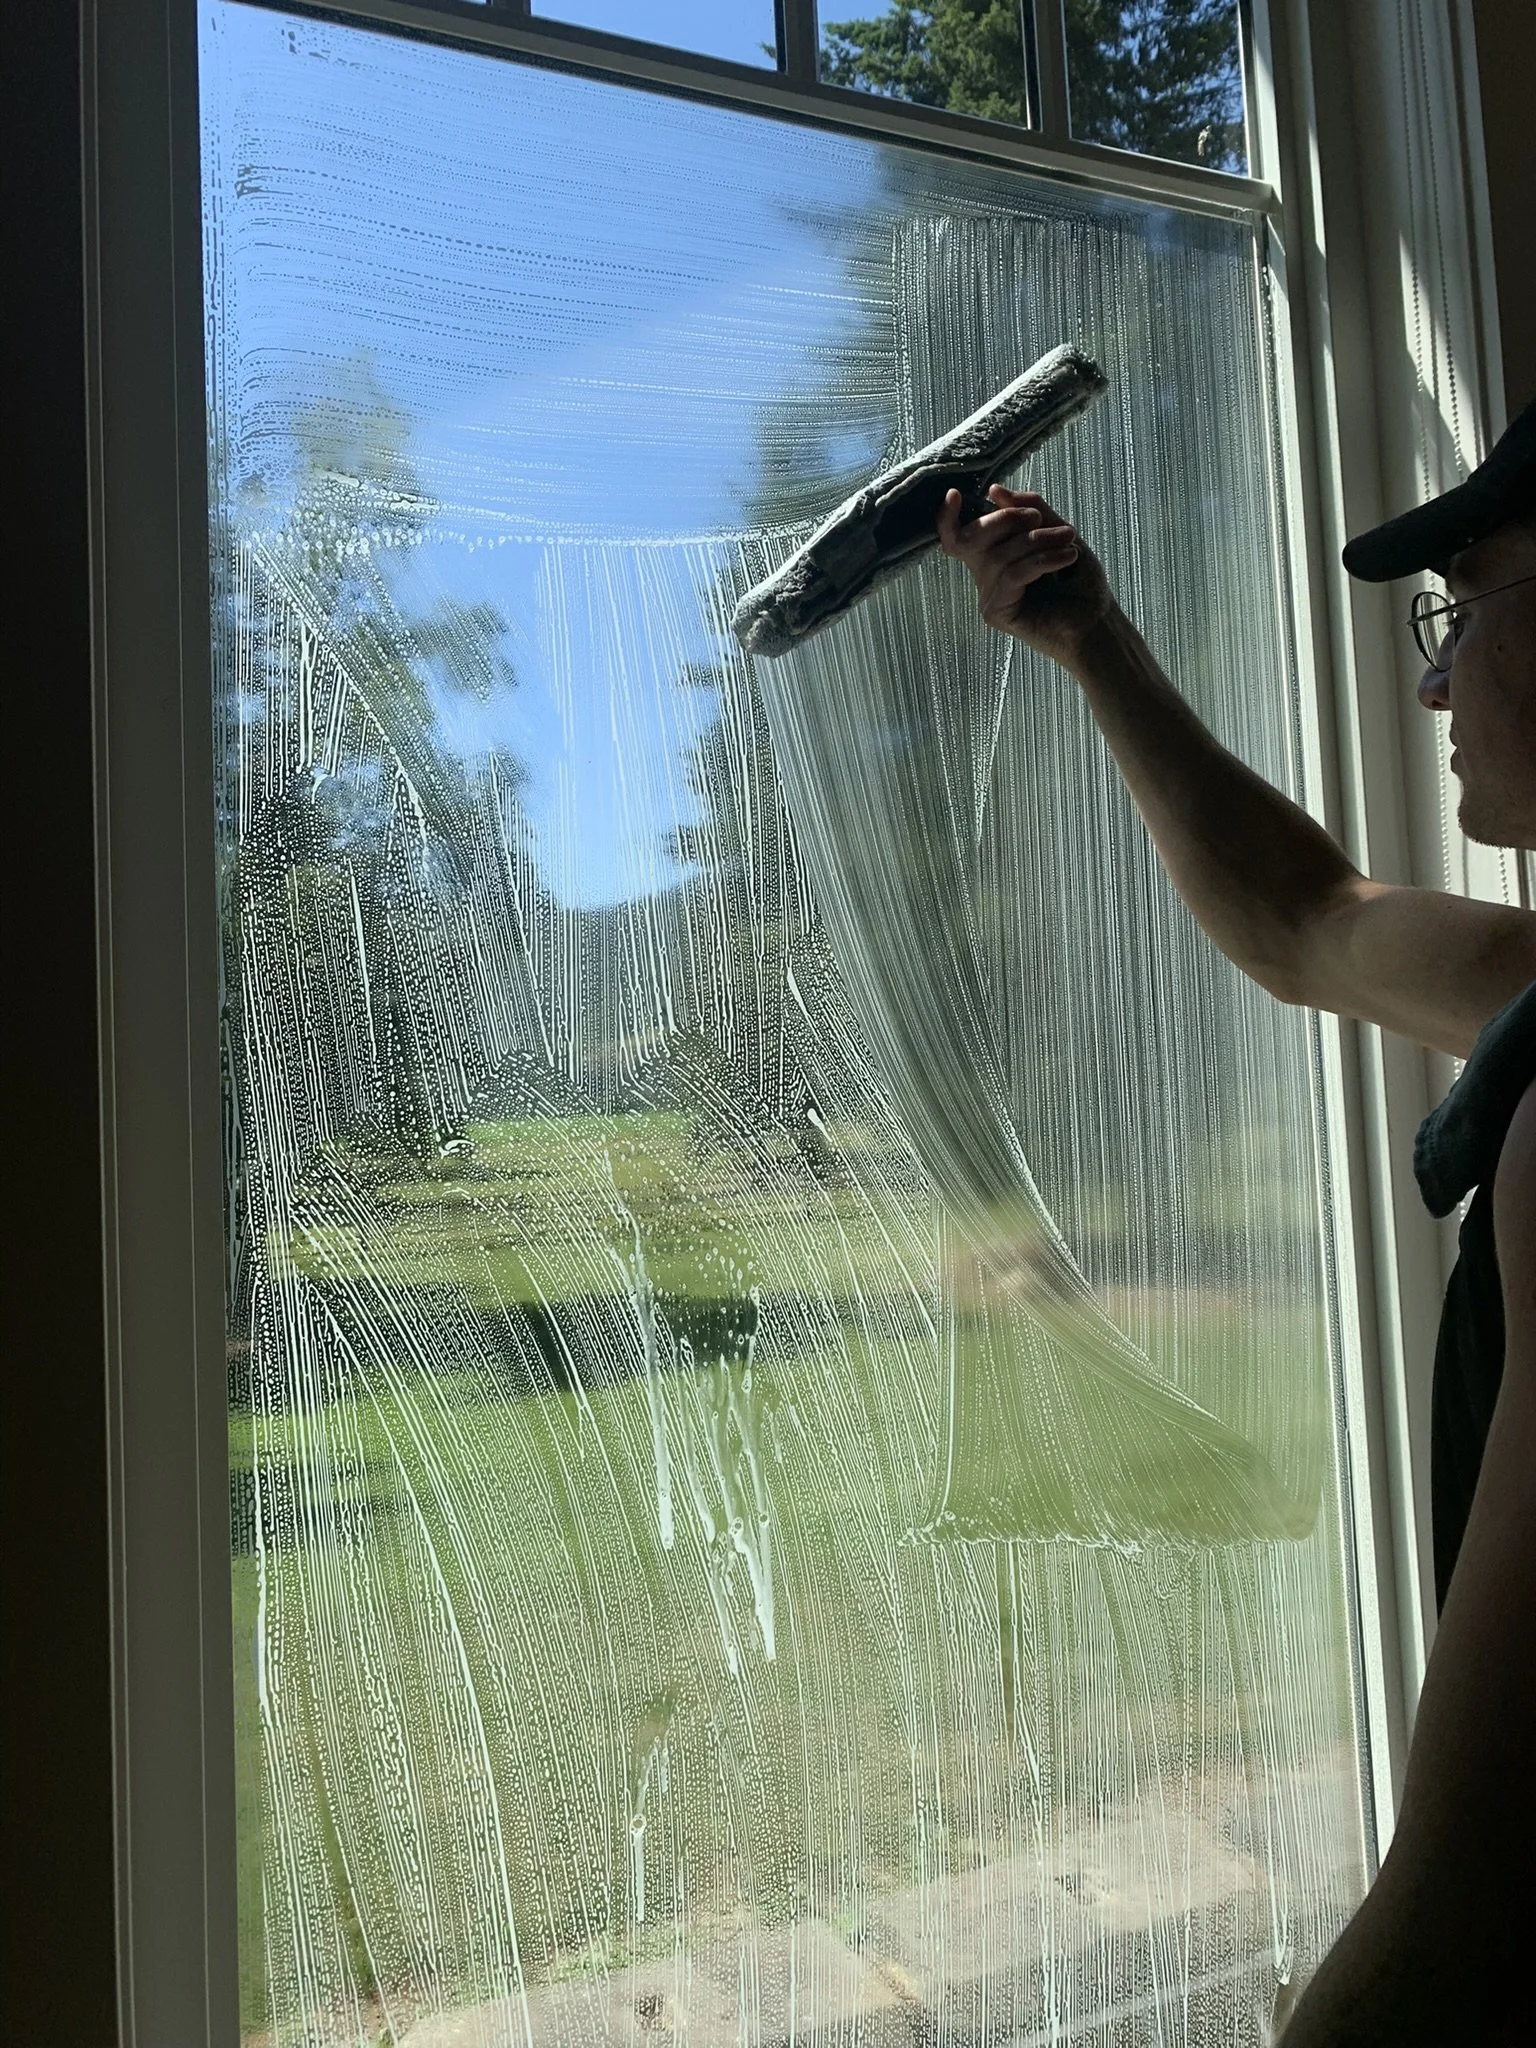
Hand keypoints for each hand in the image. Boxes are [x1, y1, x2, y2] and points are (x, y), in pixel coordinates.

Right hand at [936, 484, 1116, 667]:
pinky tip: (1068, 558)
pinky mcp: (996, 612)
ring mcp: (988, 596)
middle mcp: (984, 576)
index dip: (946, 517)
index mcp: (993, 555)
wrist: (1097, 622)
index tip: (955, 494)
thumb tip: (994, 490)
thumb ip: (1031, 510)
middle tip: (1038, 518)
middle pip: (969, 539)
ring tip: (1068, 541)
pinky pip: (1012, 574)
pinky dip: (1042, 560)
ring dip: (1036, 541)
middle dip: (1004, 519)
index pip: (957, 537)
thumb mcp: (1058, 533)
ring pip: (998, 556)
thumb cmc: (1079, 582)